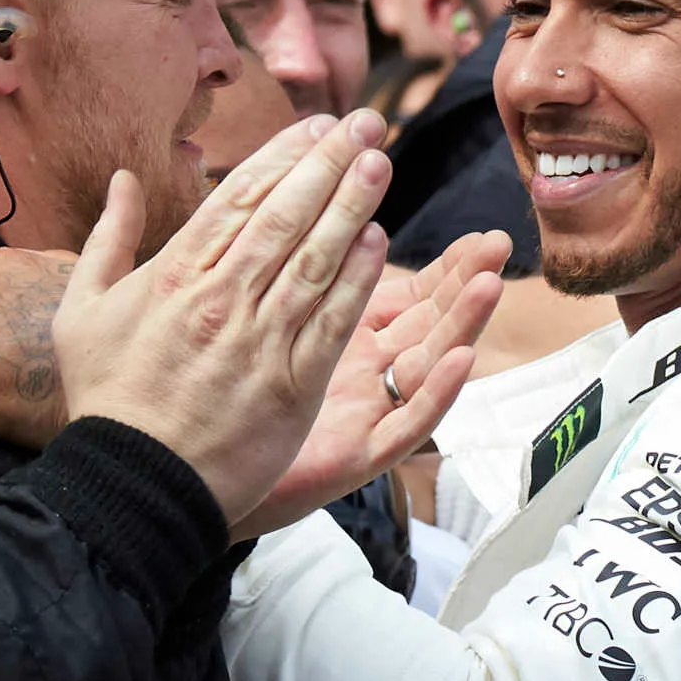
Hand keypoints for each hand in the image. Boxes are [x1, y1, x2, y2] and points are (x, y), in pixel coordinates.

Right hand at [51, 112, 391, 522]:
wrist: (133, 483)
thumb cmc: (107, 397)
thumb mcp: (82, 310)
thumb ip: (107, 239)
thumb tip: (119, 180)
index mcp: (173, 275)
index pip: (239, 199)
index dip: (284, 157)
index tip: (318, 128)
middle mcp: (219, 299)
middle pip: (285, 217)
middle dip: (328, 164)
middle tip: (365, 125)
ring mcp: (257, 341)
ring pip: (315, 260)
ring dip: (351, 208)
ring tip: (379, 165)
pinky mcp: (290, 386)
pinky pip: (331, 322)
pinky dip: (356, 280)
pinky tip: (377, 243)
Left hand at [229, 230, 509, 539]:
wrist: (183, 476)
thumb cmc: (207, 398)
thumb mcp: (235, 317)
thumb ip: (262, 263)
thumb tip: (275, 204)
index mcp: (337, 333)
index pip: (397, 287)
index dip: (433, 255)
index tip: (475, 233)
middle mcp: (360, 370)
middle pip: (425, 319)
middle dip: (462, 279)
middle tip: (497, 241)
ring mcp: (362, 412)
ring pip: (425, 364)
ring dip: (460, 325)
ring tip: (490, 283)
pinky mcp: (355, 455)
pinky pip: (404, 426)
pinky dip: (435, 396)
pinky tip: (459, 362)